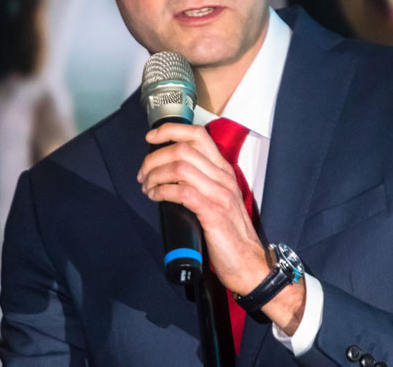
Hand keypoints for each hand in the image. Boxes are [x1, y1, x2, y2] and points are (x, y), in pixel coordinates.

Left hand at [138, 122, 268, 293]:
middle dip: (155, 158)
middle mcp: (223, 177)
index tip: (151, 138)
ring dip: (155, 175)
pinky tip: (155, 197)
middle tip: (143, 174)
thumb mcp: (219, 198)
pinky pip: (181, 191)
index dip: (171, 131)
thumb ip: (202, 181)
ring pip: (180, 167)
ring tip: (147, 187)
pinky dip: (162, 191)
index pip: (198, 135)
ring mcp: (220, 194)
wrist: (248, 262)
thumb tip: (169, 172)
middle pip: (183, 149)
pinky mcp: (213, 213)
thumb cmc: (230, 234)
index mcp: (224, 170)